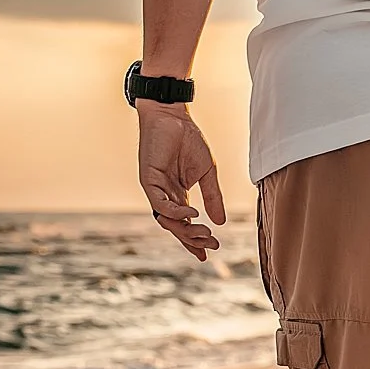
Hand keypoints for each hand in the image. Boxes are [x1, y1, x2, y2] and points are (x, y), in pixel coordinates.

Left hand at [137, 100, 225, 261]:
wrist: (174, 117)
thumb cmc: (188, 140)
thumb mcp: (207, 173)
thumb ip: (213, 197)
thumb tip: (221, 222)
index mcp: (178, 195)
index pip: (185, 224)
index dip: (196, 239)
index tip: (210, 251)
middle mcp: (165, 196)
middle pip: (176, 226)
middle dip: (193, 239)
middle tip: (211, 244)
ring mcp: (156, 189)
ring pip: (167, 219)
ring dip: (185, 230)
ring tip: (204, 232)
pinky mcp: (148, 180)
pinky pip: (159, 203)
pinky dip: (175, 212)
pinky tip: (191, 214)